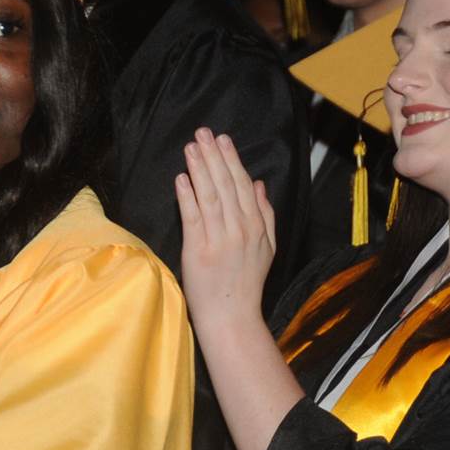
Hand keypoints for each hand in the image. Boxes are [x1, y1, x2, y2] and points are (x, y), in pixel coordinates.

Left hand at [175, 128, 277, 338]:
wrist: (232, 316)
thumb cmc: (246, 281)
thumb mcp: (267, 247)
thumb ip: (265, 214)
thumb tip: (259, 183)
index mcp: (256, 226)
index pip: (243, 185)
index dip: (231, 160)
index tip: (222, 139)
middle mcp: (240, 230)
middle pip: (226, 185)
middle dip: (214, 156)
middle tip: (203, 133)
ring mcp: (220, 240)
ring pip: (210, 196)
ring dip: (200, 169)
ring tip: (191, 148)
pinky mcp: (199, 251)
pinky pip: (193, 218)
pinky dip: (187, 196)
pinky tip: (182, 178)